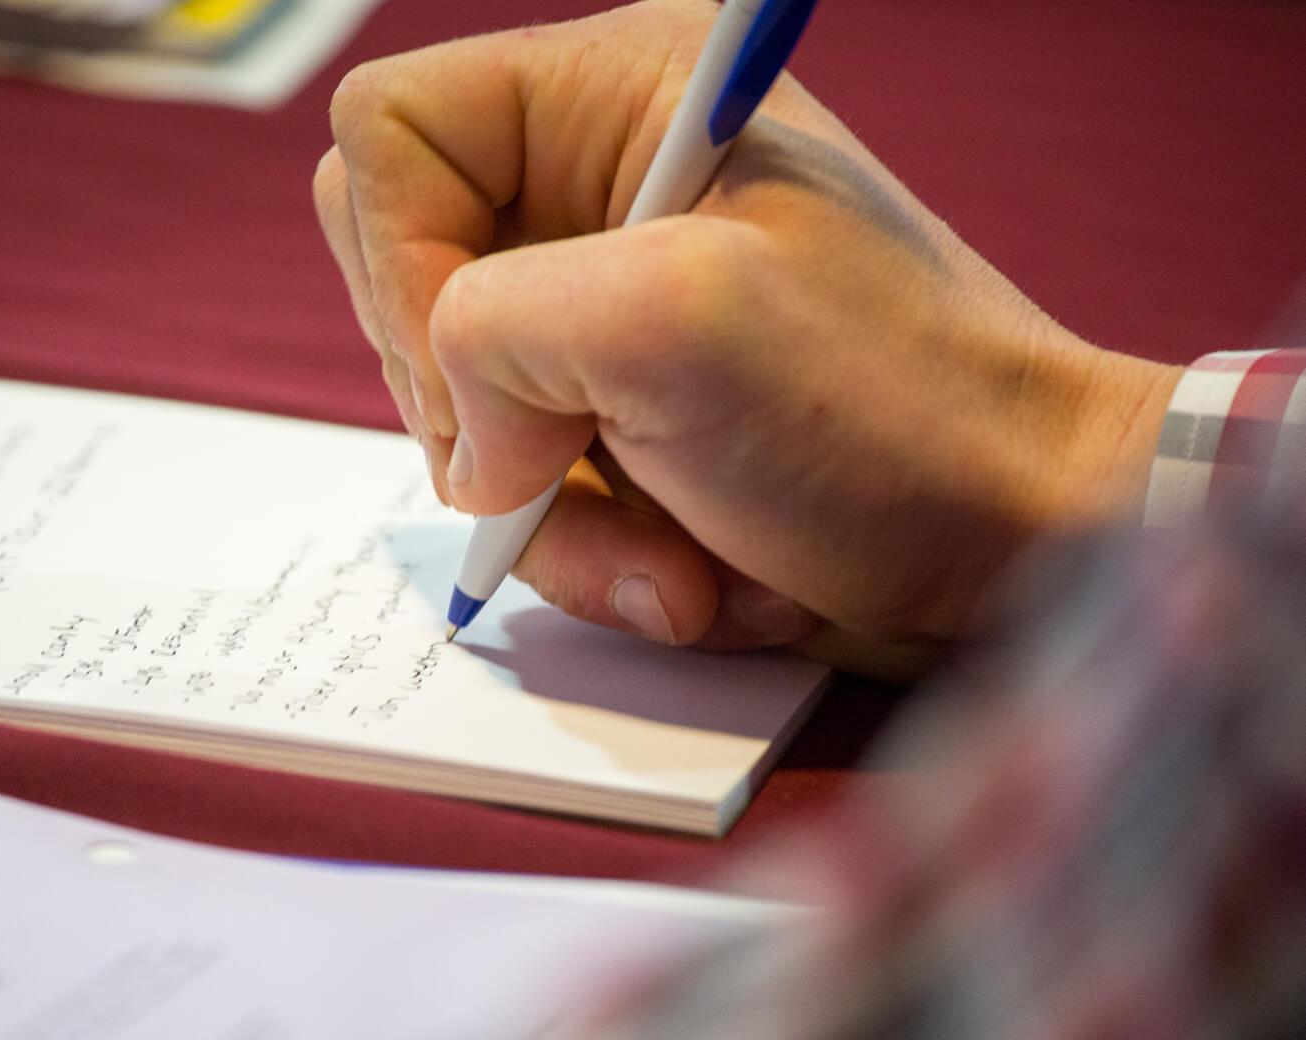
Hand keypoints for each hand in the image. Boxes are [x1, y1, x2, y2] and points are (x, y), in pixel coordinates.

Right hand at [315, 1, 1177, 676]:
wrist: (1022, 538)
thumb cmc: (893, 410)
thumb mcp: (675, 324)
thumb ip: (492, 331)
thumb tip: (472, 447)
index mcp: (614, 98)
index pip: (389, 138)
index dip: (398, 266)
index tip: (493, 383)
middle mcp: (597, 190)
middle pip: (403, 287)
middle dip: (484, 422)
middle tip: (578, 465)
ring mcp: (608, 311)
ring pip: (462, 418)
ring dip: (563, 521)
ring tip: (680, 555)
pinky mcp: (624, 414)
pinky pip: (529, 491)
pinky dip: (603, 556)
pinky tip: (700, 568)